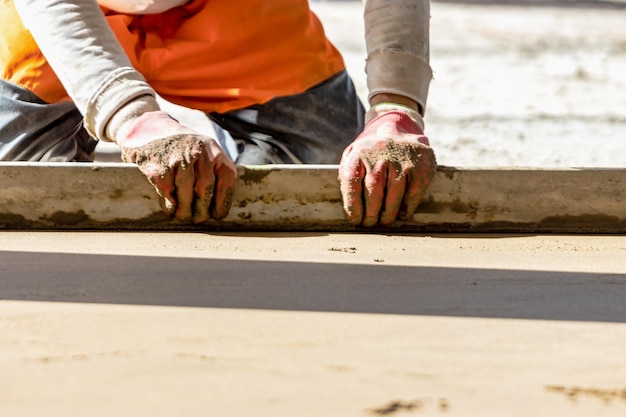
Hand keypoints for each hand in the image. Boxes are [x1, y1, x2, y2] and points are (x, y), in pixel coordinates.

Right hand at [117, 111, 236, 222]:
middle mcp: (197, 151)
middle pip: (205, 187)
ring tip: (183, 217)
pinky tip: (170, 208)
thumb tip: (220, 207)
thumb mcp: (204, 151)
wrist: (149, 128)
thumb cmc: (181, 147)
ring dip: (185, 210)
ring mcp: (176, 156)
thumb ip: (215, 171)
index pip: (226, 178)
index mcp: (213, 149)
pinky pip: (166, 190)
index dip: (223, 201)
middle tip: (198, 219)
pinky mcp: (157, 164)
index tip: (217, 216)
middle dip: (202, 209)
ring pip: (186, 191)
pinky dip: (169, 204)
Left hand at [338, 106, 435, 226]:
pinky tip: (402, 213)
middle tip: (370, 224)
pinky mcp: (421, 165)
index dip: (353, 205)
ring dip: (389, 213)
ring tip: (384, 222)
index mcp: (359, 153)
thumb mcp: (352, 156)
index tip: (355, 220)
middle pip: (374, 190)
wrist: (397, 128)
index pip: (352, 182)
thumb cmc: (370, 153)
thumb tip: (349, 208)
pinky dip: (408, 207)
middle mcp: (380, 154)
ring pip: (394, 193)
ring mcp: (402, 159)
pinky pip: (414, 192)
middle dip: (371, 213)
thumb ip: (347, 176)